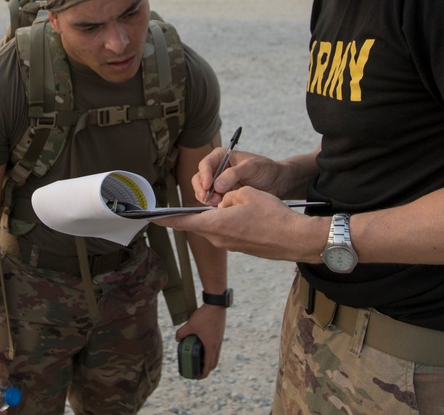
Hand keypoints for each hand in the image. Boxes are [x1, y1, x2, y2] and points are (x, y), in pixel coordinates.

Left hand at [153, 187, 324, 262]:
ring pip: (217, 224)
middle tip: (215, 196)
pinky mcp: (240, 248)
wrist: (294, 239)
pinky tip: (250, 214)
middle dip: (205, 208)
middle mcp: (218, 238)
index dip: (164, 219)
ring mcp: (229, 245)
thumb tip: (222, 203)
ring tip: (244, 204)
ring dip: (223, 213)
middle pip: (202, 220)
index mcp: (215, 224)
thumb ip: (226, 196)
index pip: (181, 222)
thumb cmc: (271, 215)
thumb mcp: (245, 194)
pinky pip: (229, 231)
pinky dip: (233, 221)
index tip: (149, 218)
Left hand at [174, 303, 225, 377]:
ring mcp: (219, 340)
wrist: (216, 304)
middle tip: (197, 369)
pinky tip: (200, 345)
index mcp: (211, 346)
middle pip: (213, 363)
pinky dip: (209, 351)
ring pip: (215, 355)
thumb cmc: (205, 315)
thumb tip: (177, 339)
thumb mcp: (190, 325)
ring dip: (207, 359)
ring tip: (197, 358)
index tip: (197, 377)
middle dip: (206, 369)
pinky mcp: (219, 334)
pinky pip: (214, 347)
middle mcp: (217, 345)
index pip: (209, 366)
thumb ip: (182, 333)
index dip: (203, 373)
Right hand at [194, 149, 284, 205]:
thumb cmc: (265, 169)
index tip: (208, 186)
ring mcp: (218, 184)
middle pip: (199, 179)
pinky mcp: (223, 196)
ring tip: (218, 204)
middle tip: (209, 199)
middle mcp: (216, 169)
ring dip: (207, 199)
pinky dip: (214, 205)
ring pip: (203, 191)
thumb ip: (233, 174)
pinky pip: (212, 201)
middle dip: (202, 189)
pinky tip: (221, 208)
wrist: (277, 183)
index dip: (204, 176)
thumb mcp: (251, 167)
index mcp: (221, 157)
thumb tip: (216, 186)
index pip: (205, 164)